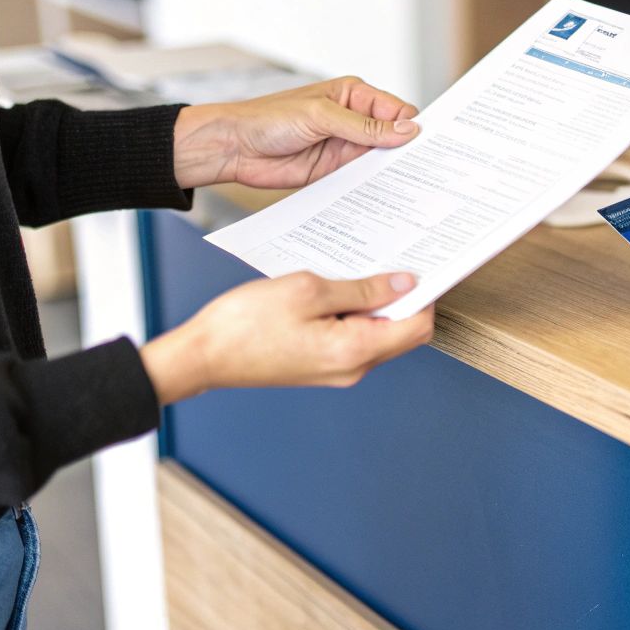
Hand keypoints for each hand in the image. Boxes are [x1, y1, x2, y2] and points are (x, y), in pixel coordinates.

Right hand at [139, 272, 435, 402]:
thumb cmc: (246, 323)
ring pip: (378, 333)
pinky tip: (335, 288)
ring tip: (356, 269)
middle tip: (391, 260)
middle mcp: (352, 368)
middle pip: (402, 332)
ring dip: (375, 303)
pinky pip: (353, 337)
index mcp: (355, 350)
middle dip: (403, 297)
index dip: (425, 294)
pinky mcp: (320, 365)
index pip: (418, 326)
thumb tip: (403, 283)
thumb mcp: (309, 290)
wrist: (203, 356)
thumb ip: (362, 288)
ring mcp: (336, 370)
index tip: (422, 264)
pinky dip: (354, 313)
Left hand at [171, 76, 419, 190]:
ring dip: (390, 171)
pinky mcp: (334, 171)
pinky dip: (372, 186)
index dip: (412, 127)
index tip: (427, 145)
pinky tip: (384, 196)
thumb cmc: (270, 118)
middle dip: (406, 151)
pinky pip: (361, 179)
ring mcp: (345, 147)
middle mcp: (354, 120)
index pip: (396, 111)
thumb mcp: (322, 117)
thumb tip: (407, 130)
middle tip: (426, 169)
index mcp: (354, 96)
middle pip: (393, 137)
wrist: (235, 147)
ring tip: (410, 187)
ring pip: (379, 160)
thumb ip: (365, 127)